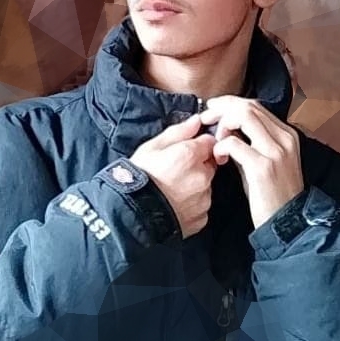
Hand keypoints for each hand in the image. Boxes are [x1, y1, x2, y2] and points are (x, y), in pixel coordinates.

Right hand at [130, 114, 216, 238]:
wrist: (129, 215)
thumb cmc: (137, 178)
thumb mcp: (151, 147)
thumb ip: (178, 132)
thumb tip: (196, 121)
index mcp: (190, 155)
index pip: (210, 142)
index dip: (198, 145)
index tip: (186, 150)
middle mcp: (201, 177)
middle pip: (209, 165)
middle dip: (197, 166)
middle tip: (174, 171)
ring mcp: (203, 200)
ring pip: (206, 186)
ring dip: (195, 186)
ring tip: (172, 190)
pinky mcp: (201, 219)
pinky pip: (201, 206)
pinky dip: (192, 205)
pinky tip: (174, 204)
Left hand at [199, 97, 303, 229]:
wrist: (287, 223)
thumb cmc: (271, 194)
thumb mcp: (266, 161)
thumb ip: (251, 141)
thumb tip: (227, 126)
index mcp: (287, 134)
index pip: (255, 106)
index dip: (230, 103)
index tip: (213, 109)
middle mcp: (284, 138)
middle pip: (248, 107)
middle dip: (222, 109)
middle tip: (206, 118)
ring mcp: (276, 152)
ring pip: (243, 116)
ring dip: (222, 125)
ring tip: (215, 142)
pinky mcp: (263, 167)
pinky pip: (234, 143)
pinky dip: (221, 146)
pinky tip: (219, 158)